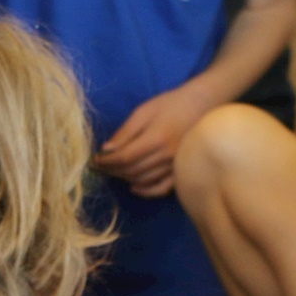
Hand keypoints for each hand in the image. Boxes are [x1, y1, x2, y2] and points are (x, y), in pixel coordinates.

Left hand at [97, 84, 216, 196]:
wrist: (201, 105)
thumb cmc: (170, 104)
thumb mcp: (144, 111)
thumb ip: (125, 131)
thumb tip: (106, 149)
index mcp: (155, 138)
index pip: (124, 157)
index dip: (106, 162)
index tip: (95, 160)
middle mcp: (166, 156)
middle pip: (132, 171)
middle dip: (113, 170)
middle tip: (101, 167)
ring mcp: (175, 165)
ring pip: (144, 180)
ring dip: (125, 179)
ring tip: (114, 172)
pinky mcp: (182, 171)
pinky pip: (162, 188)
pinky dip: (146, 191)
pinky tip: (134, 187)